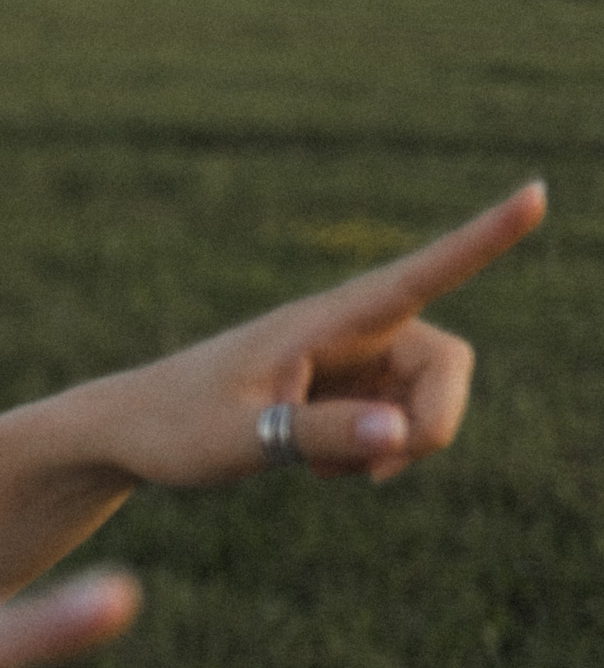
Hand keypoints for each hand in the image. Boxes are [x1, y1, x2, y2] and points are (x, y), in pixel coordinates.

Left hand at [97, 182, 542, 484]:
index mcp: (323, 321)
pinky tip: (321, 468)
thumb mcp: (239, 440)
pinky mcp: (343, 390)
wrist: (130, 434)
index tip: (537, 193)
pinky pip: (398, 423)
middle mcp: (348, 330)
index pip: (417, 273)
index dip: (483, 239)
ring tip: (326, 472)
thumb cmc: (173, 429)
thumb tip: (402, 434)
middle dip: (433, 425)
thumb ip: (317, 433)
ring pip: (428, 401)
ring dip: (398, 446)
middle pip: (448, 366)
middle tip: (377, 473)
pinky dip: (375, 453)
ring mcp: (349, 360)